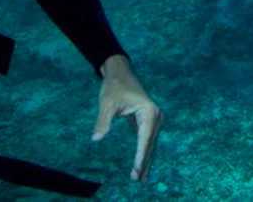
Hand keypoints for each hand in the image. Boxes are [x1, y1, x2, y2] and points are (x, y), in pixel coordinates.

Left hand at [92, 55, 162, 181]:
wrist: (120, 72)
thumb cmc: (113, 86)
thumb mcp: (107, 103)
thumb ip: (103, 121)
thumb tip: (96, 138)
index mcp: (149, 111)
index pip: (145, 138)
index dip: (140, 156)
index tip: (136, 170)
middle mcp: (156, 115)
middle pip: (150, 143)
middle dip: (144, 162)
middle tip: (137, 179)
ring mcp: (154, 118)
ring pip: (150, 143)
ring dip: (146, 159)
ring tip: (140, 177)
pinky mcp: (149, 120)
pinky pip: (147, 139)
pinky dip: (144, 151)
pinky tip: (141, 163)